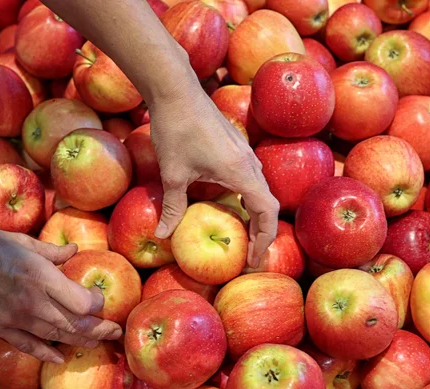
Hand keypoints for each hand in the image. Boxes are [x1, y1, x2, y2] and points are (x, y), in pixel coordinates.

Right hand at [0, 225, 121, 363]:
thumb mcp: (23, 241)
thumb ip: (52, 252)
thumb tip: (74, 252)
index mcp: (42, 277)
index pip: (84, 303)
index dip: (97, 304)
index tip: (100, 300)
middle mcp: (34, 302)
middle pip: (76, 325)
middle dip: (99, 330)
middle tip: (114, 332)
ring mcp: (15, 319)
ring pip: (57, 337)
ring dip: (79, 341)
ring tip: (96, 342)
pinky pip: (29, 346)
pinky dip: (47, 353)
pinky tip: (60, 357)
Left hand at [149, 84, 279, 267]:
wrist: (176, 89)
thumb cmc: (176, 129)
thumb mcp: (173, 173)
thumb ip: (172, 207)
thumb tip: (163, 236)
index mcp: (241, 172)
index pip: (266, 211)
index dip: (264, 238)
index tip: (253, 258)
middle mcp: (249, 162)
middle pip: (266, 203)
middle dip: (261, 231)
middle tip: (249, 255)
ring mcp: (243, 152)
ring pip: (259, 189)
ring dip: (254, 214)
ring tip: (241, 234)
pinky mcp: (234, 146)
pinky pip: (249, 177)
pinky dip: (246, 197)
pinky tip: (228, 204)